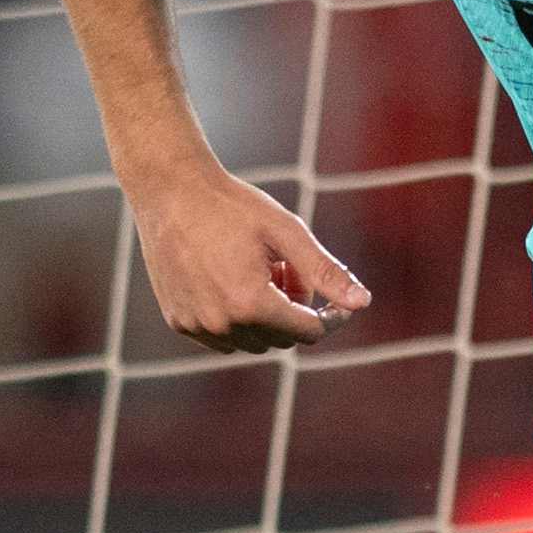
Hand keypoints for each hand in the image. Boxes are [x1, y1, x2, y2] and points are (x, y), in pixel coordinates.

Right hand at [125, 160, 370, 352]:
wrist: (170, 192)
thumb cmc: (232, 206)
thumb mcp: (286, 232)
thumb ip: (325, 271)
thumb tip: (362, 303)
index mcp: (252, 303)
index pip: (308, 331)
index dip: (327, 315)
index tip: (330, 293)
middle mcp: (223, 324)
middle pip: (282, 338)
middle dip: (293, 309)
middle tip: (283, 267)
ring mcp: (197, 327)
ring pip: (253, 341)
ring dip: (264, 316)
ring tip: (255, 270)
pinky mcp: (179, 322)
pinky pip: (223, 336)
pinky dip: (235, 317)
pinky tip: (228, 278)